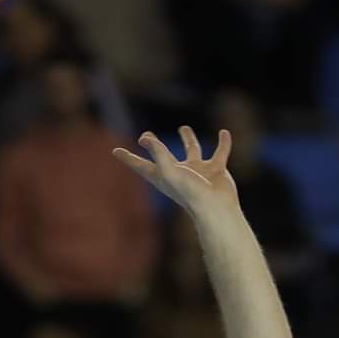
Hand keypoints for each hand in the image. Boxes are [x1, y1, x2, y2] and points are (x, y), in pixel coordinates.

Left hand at [114, 126, 237, 220]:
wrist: (216, 209)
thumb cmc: (191, 193)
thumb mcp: (171, 171)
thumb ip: (158, 153)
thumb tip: (144, 138)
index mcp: (164, 176)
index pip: (141, 165)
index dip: (128, 158)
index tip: (115, 151)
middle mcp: (179, 173)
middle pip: (162, 157)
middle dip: (154, 147)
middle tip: (146, 137)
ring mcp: (198, 172)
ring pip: (191, 151)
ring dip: (188, 140)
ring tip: (184, 128)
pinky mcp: (216, 170)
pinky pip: (220, 152)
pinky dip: (223, 143)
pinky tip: (224, 133)